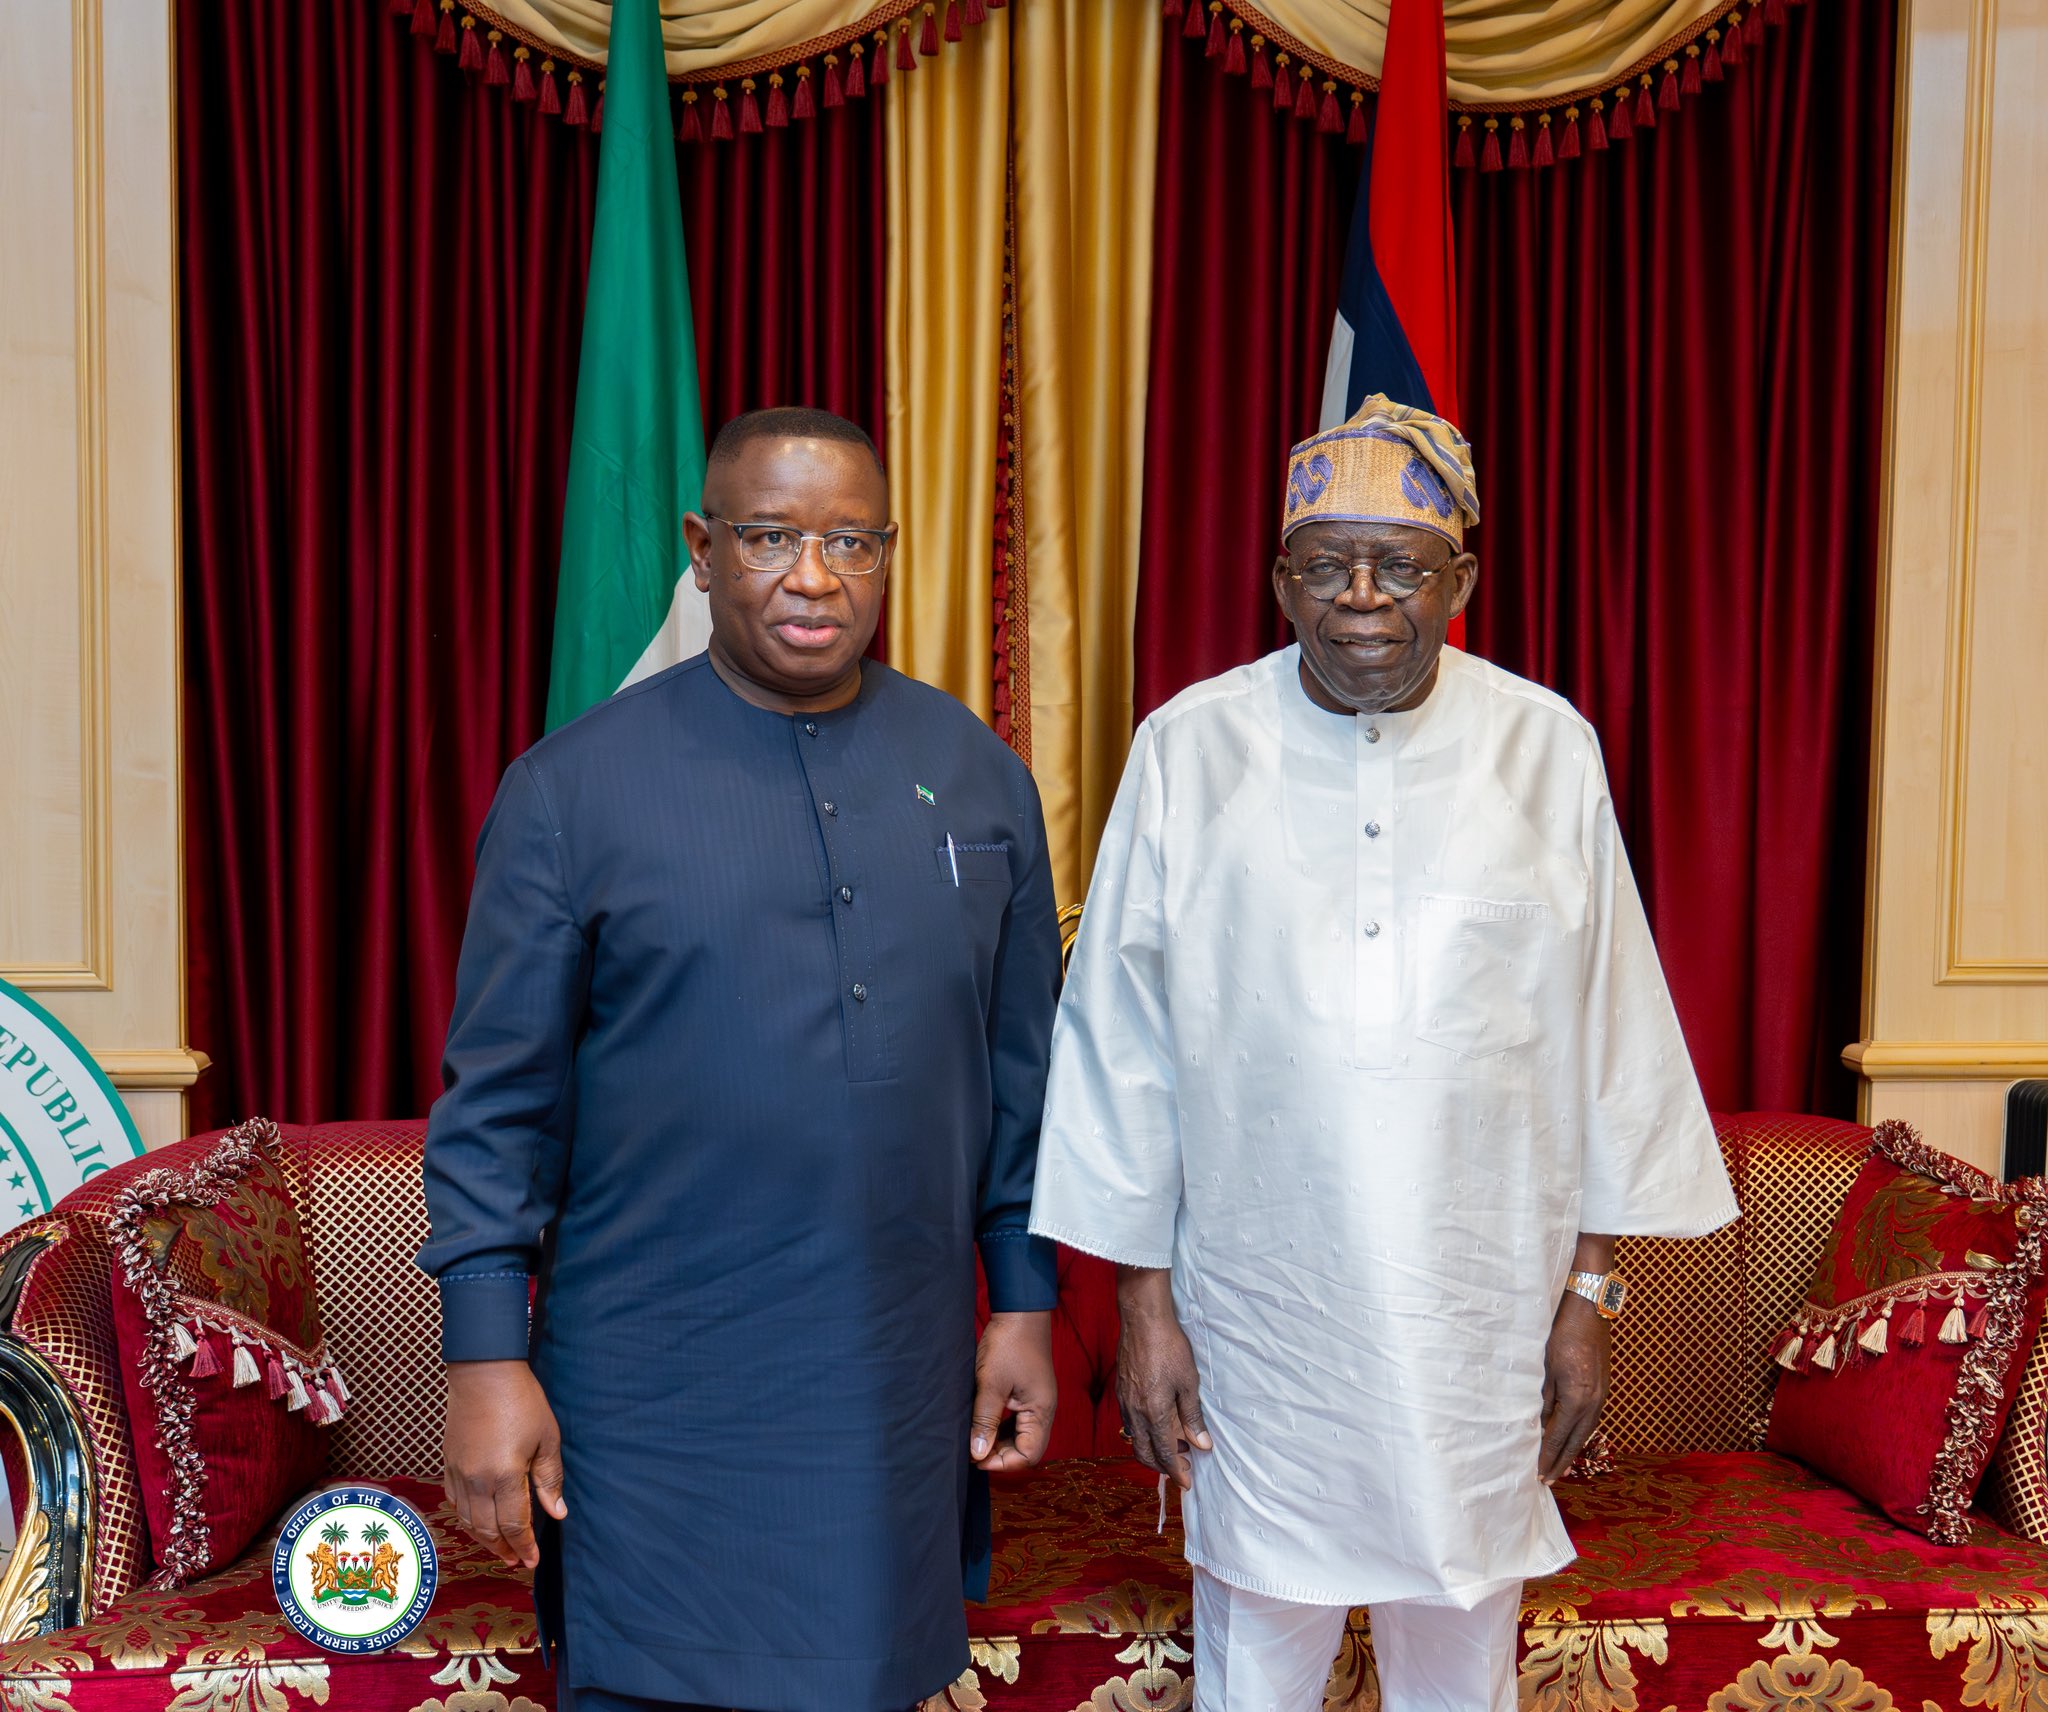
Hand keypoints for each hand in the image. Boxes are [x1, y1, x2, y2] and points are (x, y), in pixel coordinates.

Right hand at [442, 1360, 566, 1568]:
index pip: (515, 1525)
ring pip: (468, 1520)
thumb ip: (550, 1479)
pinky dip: (466, 1518)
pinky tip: (477, 1521)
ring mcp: (459, 1473)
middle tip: (518, 1561)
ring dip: (484, 1538)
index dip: (525, 1547)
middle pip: (489, 1529)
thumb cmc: (521, 1401)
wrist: (483, 1372)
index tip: (533, 1561)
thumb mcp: (547, 1438)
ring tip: (501, 1548)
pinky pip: (454, 1502)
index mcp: (506, 1475)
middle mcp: (478, 1480)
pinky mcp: (448, 1463)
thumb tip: (557, 1513)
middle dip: (505, 1549)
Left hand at [971, 1311, 1056, 1471]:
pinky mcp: (1028, 1393)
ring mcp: (1037, 1402)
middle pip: (1026, 1449)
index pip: (1028, 1455)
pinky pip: (1017, 1421)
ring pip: (1020, 1436)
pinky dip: (1000, 1428)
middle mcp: (1043, 1411)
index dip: (1003, 1463)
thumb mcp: (991, 1384)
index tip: (976, 1459)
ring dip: (999, 1442)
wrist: (1020, 1311)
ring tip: (974, 1440)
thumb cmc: (1008, 1344)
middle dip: (1000, 1455)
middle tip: (971, 1452)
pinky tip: (982, 1425)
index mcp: (1041, 1411)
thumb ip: (984, 1420)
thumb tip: (977, 1454)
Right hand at [1116, 1266, 1210, 1489]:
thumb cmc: (1169, 1347)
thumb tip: (1202, 1445)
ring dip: (1152, 1450)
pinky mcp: (1121, 1391)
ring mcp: (1125, 1401)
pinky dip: (1143, 1433)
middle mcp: (1134, 1412)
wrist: (1143, 1320)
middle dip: (1162, 1466)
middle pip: (1144, 1452)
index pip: (1165, 1452)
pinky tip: (1157, 1425)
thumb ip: (1193, 1416)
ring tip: (1174, 1447)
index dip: (1177, 1471)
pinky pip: (1129, 1423)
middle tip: (1183, 1468)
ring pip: (1134, 1439)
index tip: (1188, 1483)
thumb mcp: (1189, 1383)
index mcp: (1153, 1412)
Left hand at [1538, 1292, 1609, 1482]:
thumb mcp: (1545, 1366)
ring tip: (1559, 1466)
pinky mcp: (1603, 1387)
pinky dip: (1580, 1433)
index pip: (1558, 1436)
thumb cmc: (1561, 1333)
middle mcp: (1594, 1402)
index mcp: (1577, 1398)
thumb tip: (1537, 1423)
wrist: (1589, 1308)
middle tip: (1548, 1480)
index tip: (1537, 1474)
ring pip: (1586, 1432)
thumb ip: (1543, 1397)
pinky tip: (1572, 1437)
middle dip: (1561, 1462)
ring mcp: (1602, 1395)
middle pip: (1576, 1441)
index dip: (1547, 1456)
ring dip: (1572, 1450)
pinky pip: (1591, 1418)